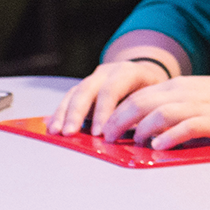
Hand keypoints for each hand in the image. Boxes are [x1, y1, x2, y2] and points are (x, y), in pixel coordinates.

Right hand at [48, 60, 171, 136]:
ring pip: (75, 93)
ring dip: (64, 114)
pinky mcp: (84, 88)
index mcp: (129, 72)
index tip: (100, 133)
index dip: (105, 111)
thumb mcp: (157, 101)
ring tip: (57, 132)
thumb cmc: (154, 95)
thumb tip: (139, 137)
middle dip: (77, 113)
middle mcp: (109, 72)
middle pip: (88, 89)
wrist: (149, 78)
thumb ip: (146, 116)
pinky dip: (60, 113)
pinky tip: (53, 126)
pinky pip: (69, 98)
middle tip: (71, 133)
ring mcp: (94, 78)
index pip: (113, 89)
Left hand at [84, 74, 209, 149]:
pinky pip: (187, 126)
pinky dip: (170, 136)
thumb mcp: (198, 97)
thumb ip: (175, 108)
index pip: (138, 94)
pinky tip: (159, 146)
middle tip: (106, 138)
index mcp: (178, 86)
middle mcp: (185, 92)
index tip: (102, 126)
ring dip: (140, 129)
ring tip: (130, 143)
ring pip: (160, 112)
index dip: (116, 110)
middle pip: (142, 101)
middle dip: (119, 120)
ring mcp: (200, 104)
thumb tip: (146, 127)